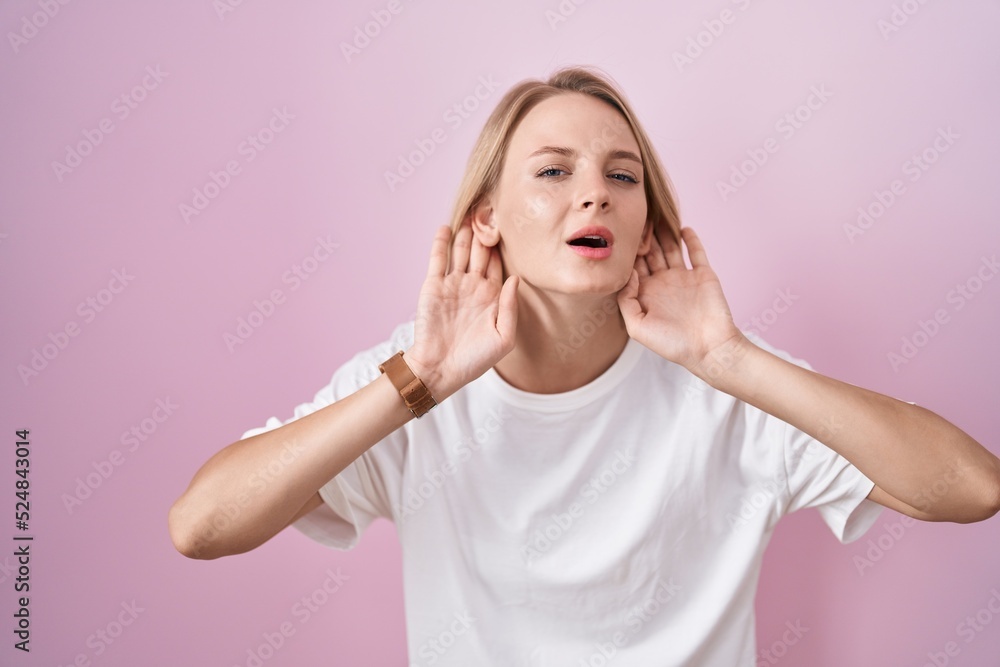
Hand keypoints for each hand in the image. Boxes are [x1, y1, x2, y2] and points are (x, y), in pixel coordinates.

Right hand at [404, 223, 518, 400]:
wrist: (439, 369)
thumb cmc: (474, 360)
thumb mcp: (503, 337)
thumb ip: (510, 307)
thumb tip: (516, 278)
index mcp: (492, 297)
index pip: (499, 264)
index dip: (504, 247)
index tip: (513, 226)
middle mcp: (473, 286)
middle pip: (481, 252)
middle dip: (486, 232)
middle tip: (492, 208)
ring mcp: (452, 284)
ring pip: (461, 250)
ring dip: (466, 232)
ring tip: (473, 210)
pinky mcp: (433, 286)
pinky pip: (438, 259)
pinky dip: (441, 242)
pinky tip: (447, 226)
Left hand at [616, 226, 743, 379]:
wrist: (709, 349)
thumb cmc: (672, 344)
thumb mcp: (637, 327)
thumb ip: (626, 301)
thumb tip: (628, 273)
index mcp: (646, 294)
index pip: (632, 266)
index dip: (625, 252)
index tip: (618, 235)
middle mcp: (663, 283)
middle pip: (650, 252)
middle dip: (643, 236)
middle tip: (635, 216)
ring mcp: (684, 277)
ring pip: (671, 247)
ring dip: (663, 232)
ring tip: (655, 213)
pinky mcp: (703, 275)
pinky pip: (696, 252)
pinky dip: (690, 239)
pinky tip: (682, 226)